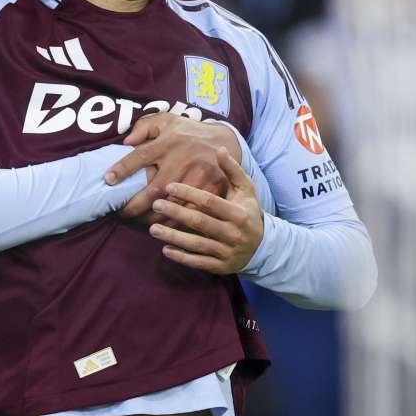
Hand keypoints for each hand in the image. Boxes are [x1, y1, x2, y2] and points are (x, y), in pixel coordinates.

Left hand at [106, 113, 242, 219]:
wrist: (225, 139)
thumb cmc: (188, 132)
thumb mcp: (166, 120)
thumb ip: (144, 127)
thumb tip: (126, 141)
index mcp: (168, 142)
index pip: (141, 155)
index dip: (123, 168)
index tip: (108, 180)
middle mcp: (182, 160)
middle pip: (155, 188)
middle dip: (136, 205)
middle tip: (123, 213)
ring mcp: (197, 177)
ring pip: (172, 205)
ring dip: (154, 218)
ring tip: (140, 223)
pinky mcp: (211, 189)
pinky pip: (192, 211)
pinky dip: (177, 222)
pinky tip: (165, 227)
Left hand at [148, 148, 263, 273]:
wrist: (263, 246)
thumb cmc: (249, 212)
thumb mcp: (246, 190)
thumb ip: (233, 170)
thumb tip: (219, 149)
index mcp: (238, 213)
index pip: (210, 202)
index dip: (189, 193)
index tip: (169, 187)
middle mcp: (233, 233)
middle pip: (200, 222)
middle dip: (176, 213)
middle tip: (156, 205)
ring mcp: (227, 251)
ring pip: (196, 244)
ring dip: (173, 237)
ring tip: (153, 229)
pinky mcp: (221, 266)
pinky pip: (199, 262)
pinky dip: (182, 257)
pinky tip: (165, 250)